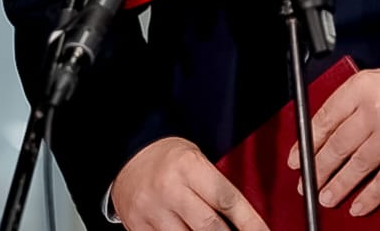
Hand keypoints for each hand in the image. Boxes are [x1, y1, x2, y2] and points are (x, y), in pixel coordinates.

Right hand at [112, 136, 269, 230]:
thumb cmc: (169, 158)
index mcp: (188, 166)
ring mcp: (151, 210)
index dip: (250, 222)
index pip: (227, 199)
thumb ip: (216, 188)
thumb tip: (241, 221)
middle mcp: (169, 189)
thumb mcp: (196, 161)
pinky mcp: (137, 226)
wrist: (129, 155)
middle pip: (210, 226)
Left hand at [285, 64, 379, 216]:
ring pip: (356, 166)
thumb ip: (355, 99)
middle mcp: (374, 110)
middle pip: (337, 145)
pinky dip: (369, 197)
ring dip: (337, 185)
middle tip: (306, 183)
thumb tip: (327, 128)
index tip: (297, 157)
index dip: (307, 142)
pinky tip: (357, 206)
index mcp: (362, 87)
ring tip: (325, 197)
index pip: (325, 118)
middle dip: (317, 168)